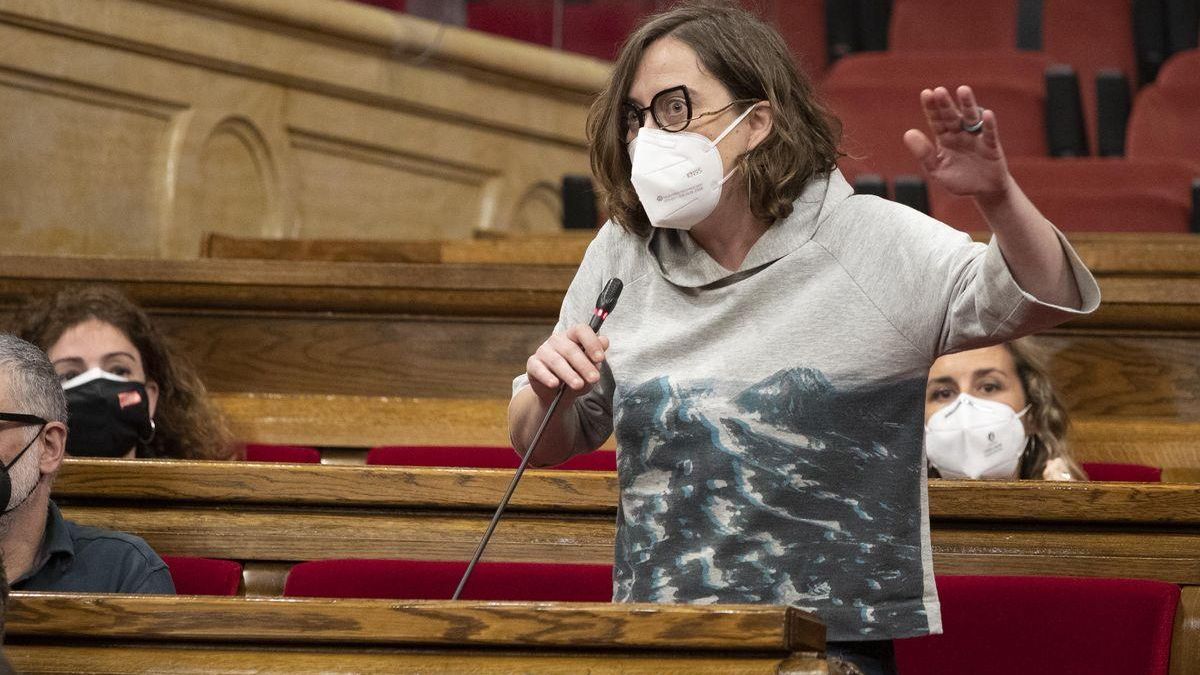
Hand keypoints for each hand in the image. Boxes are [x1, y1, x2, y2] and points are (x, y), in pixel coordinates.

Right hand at [526, 324, 609, 402]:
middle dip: (584, 365)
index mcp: (572, 336)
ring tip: (578, 385)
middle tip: (594, 378)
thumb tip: (604, 341)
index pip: (581, 330)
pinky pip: (539, 369)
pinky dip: (547, 377)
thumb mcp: (590, 367)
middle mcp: (557, 340)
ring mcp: (543, 351)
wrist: (556, 392)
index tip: (601, 358)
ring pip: (557, 361)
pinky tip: (555, 384)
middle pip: (571, 349)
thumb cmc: (576, 375)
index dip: (592, 343)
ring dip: (569, 374)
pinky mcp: (533, 364)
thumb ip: (596, 356)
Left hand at [903, 85, 1010, 200]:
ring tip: (963, 90)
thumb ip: (923, 153)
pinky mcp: (991, 147)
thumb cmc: (958, 178)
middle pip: (952, 116)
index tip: (926, 93)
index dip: (931, 108)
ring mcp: (976, 138)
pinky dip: (989, 124)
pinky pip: (990, 134)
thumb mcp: (936, 169)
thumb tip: (907, 133)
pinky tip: (986, 114)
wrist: (982, 191)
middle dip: (945, 104)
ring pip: (971, 119)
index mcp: (945, 138)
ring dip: (967, 105)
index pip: (936, 120)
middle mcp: (960, 134)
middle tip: (939, 91)